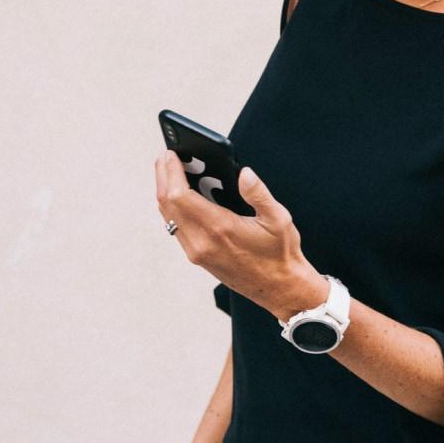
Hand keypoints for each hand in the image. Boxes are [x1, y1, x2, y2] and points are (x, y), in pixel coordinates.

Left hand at [153, 149, 323, 318]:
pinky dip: (173, 207)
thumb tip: (244, 173)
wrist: (280, 289)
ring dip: (165, 191)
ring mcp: (196, 252)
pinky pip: (175, 227)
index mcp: (219, 229)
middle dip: (163, 176)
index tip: (170, 154)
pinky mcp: (197, 257)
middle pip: (167, 204)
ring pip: (168, 216)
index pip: (179, 196)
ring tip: (171, 170)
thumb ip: (259, 194)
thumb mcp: (278, 219)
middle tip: (166, 156)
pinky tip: (181, 194)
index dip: (171, 172)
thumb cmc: (280, 254)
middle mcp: (201, 242)